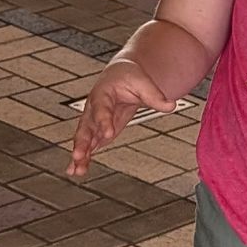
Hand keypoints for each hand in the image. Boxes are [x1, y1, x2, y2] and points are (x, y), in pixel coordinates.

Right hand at [68, 59, 175, 177]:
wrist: (120, 75)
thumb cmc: (129, 76)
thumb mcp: (143, 82)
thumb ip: (155, 96)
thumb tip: (171, 105)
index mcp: (103, 93)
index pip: (102, 108)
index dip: (103, 121)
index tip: (108, 135)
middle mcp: (93, 108)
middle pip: (86, 126)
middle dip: (81, 142)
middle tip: (79, 155)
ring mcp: (94, 121)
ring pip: (84, 139)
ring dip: (80, 154)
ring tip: (76, 170)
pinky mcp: (98, 131)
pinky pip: (88, 145)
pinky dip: (82, 158)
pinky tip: (77, 170)